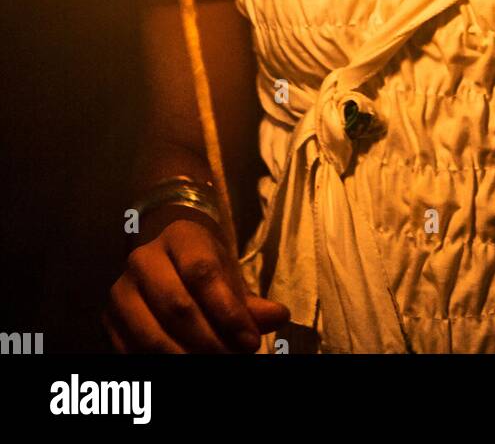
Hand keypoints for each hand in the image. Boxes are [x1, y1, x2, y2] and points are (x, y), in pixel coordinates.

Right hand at [102, 211, 289, 353]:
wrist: (164, 260)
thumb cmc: (203, 269)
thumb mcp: (228, 275)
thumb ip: (249, 301)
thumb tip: (278, 316)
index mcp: (179, 237)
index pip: (203, 273)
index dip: (228, 312)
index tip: (251, 342)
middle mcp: (143, 258)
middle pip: (177, 307)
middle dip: (211, 341)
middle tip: (235, 359)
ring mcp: (121, 290)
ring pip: (152, 336)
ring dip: (187, 358)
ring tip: (215, 366)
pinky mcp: (108, 320)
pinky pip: (133, 353)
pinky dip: (161, 366)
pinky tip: (186, 367)